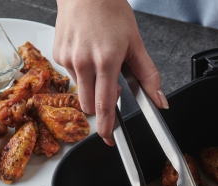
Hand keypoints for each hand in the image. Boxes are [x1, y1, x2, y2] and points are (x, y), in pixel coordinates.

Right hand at [53, 0, 167, 145]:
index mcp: (106, 61)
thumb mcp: (136, 44)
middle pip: (89, 105)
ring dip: (92, 87)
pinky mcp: (58, 55)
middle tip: (112, 85)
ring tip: (100, 63)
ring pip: (81, 91)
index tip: (109, 139)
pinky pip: (72, 76)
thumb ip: (149, 76)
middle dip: (101, 105)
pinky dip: (82, 73)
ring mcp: (67, 59)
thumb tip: (160, 101)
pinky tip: (88, 54)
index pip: (105, 105)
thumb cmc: (111, 12)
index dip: (106, 126)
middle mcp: (83, 62)